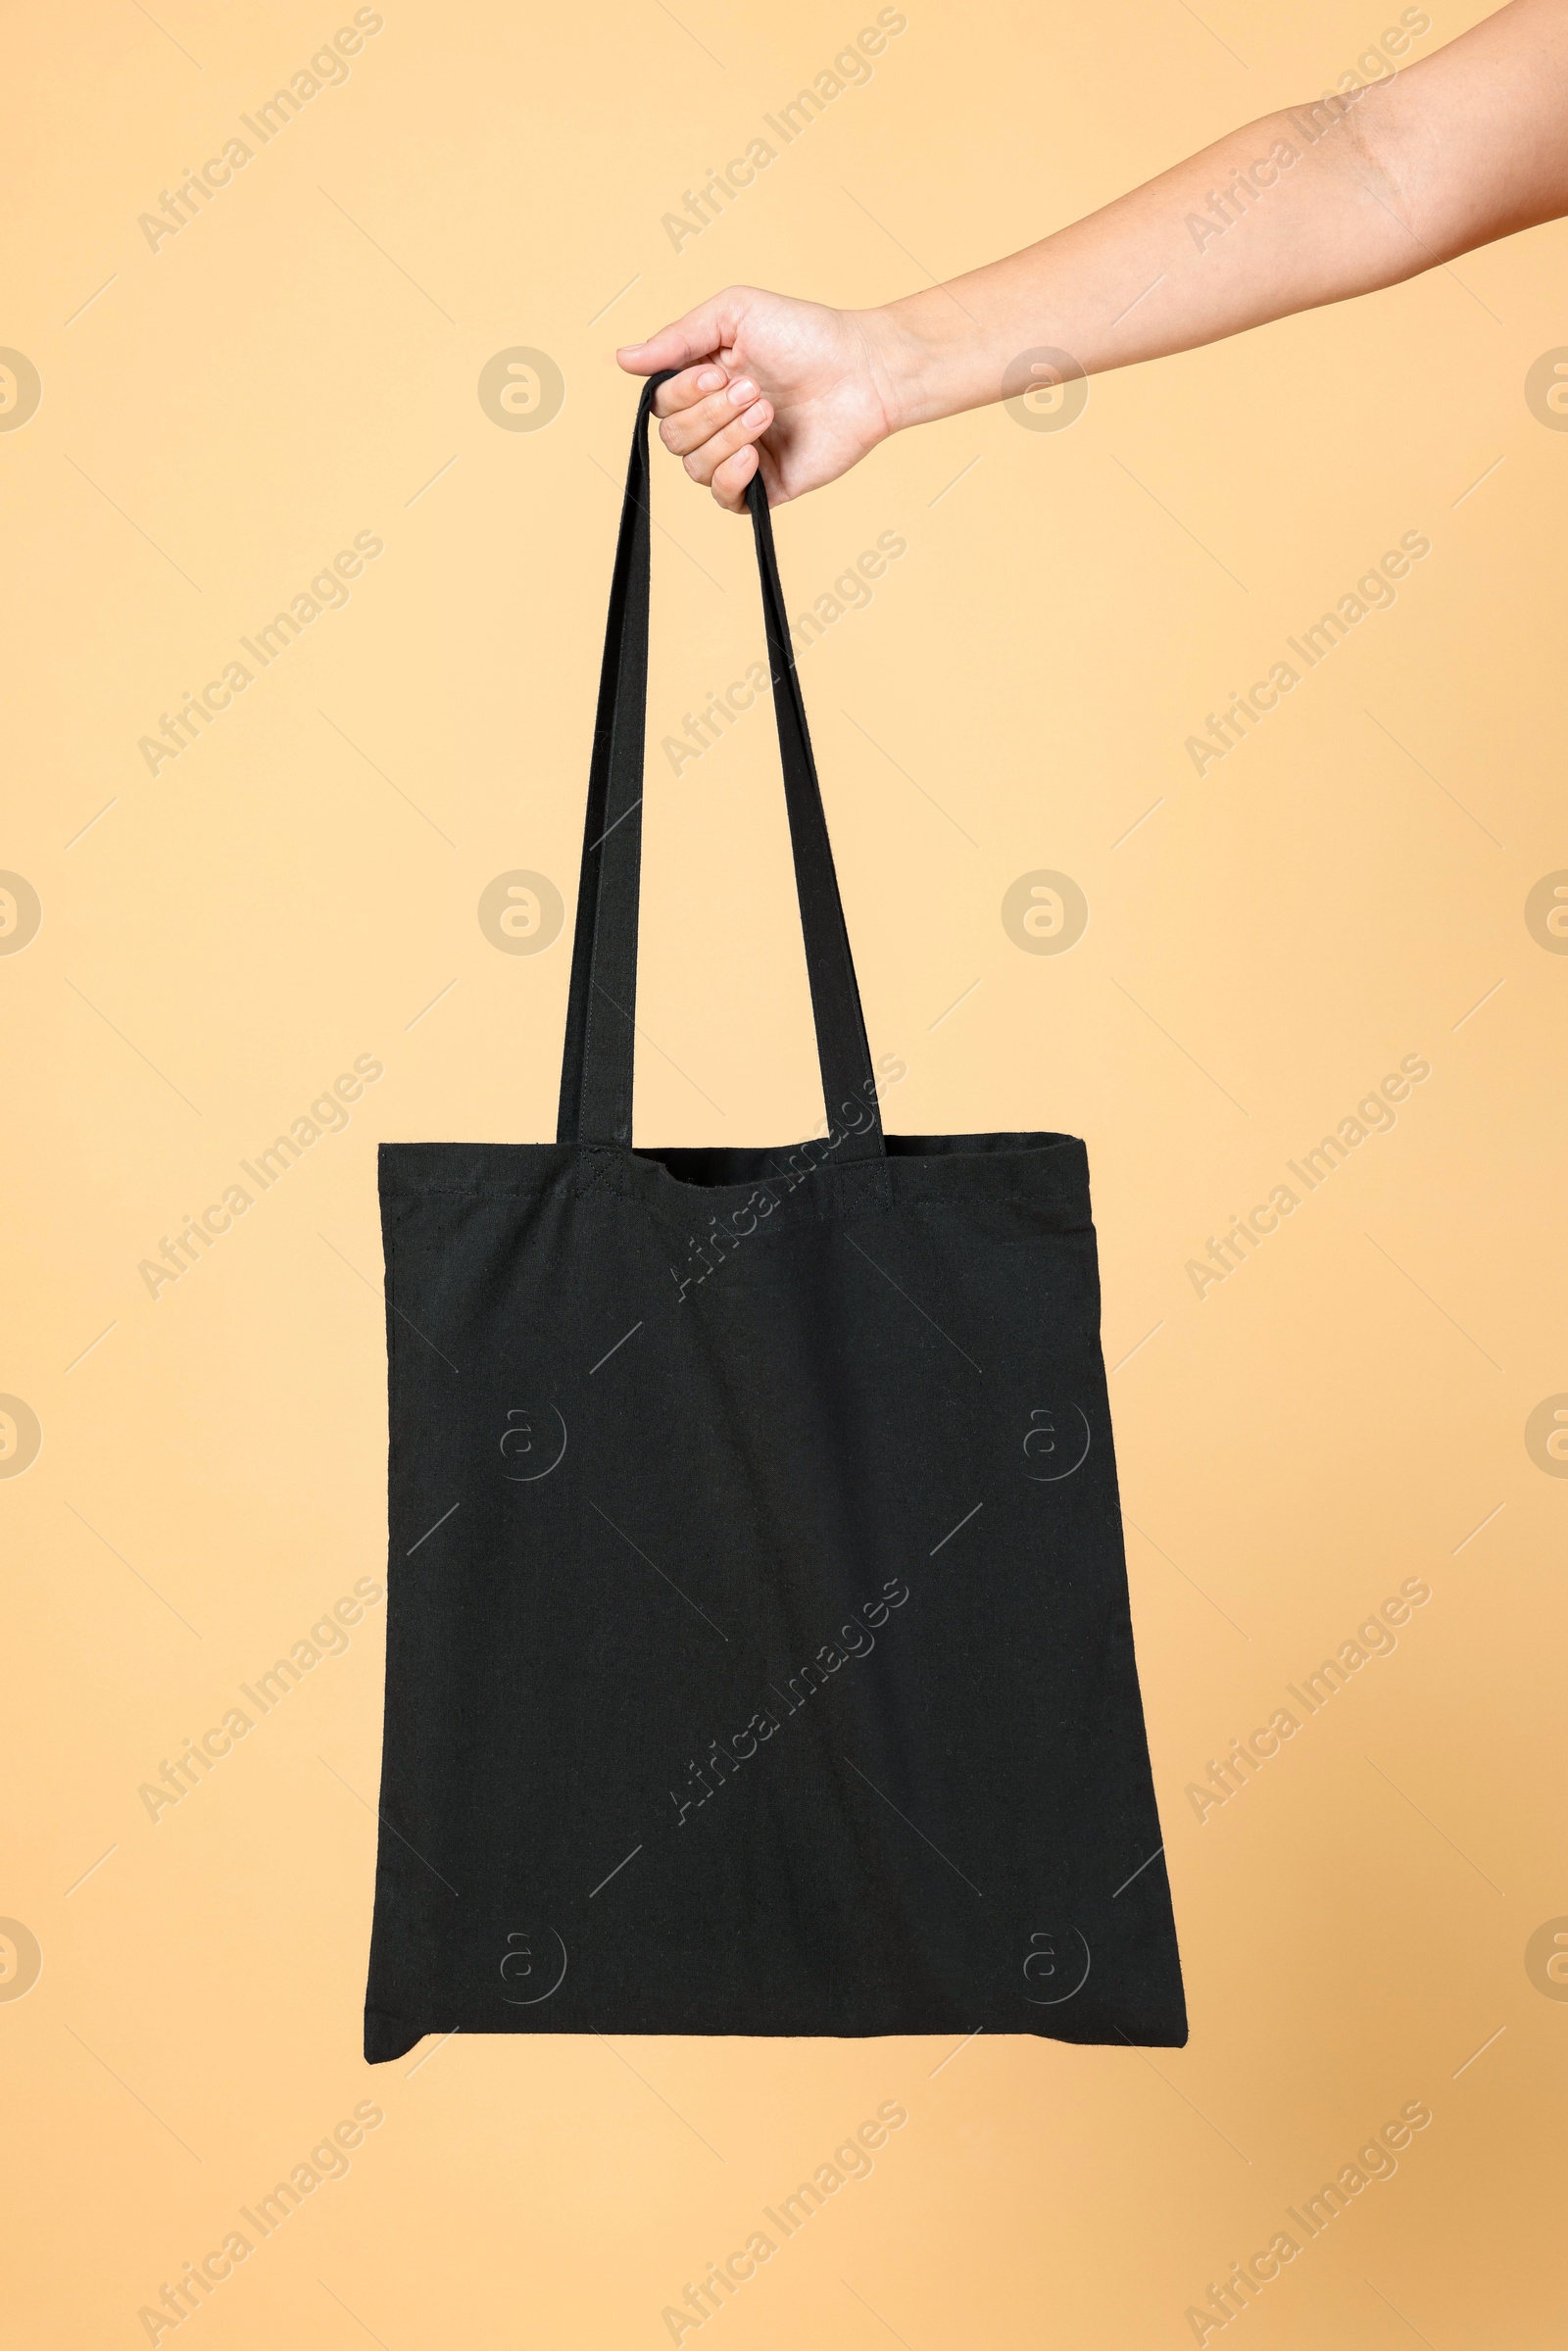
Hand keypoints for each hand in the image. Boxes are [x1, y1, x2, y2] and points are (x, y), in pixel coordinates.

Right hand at [617, 285, 902, 511]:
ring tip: (767, 410)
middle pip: (672, 439)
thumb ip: (676, 338)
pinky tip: (753, 455)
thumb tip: (622, 358)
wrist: (863, 371)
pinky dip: (730, 476)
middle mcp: (717, 422)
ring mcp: (740, 456)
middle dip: (709, 414)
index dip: (682, 394)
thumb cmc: (806, 334)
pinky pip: (723, 499)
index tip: (718, 370)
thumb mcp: (733, 314)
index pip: (660, 405)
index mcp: (704, 383)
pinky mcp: (766, 486)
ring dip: (727, 436)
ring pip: (694, 469)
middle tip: (753, 389)